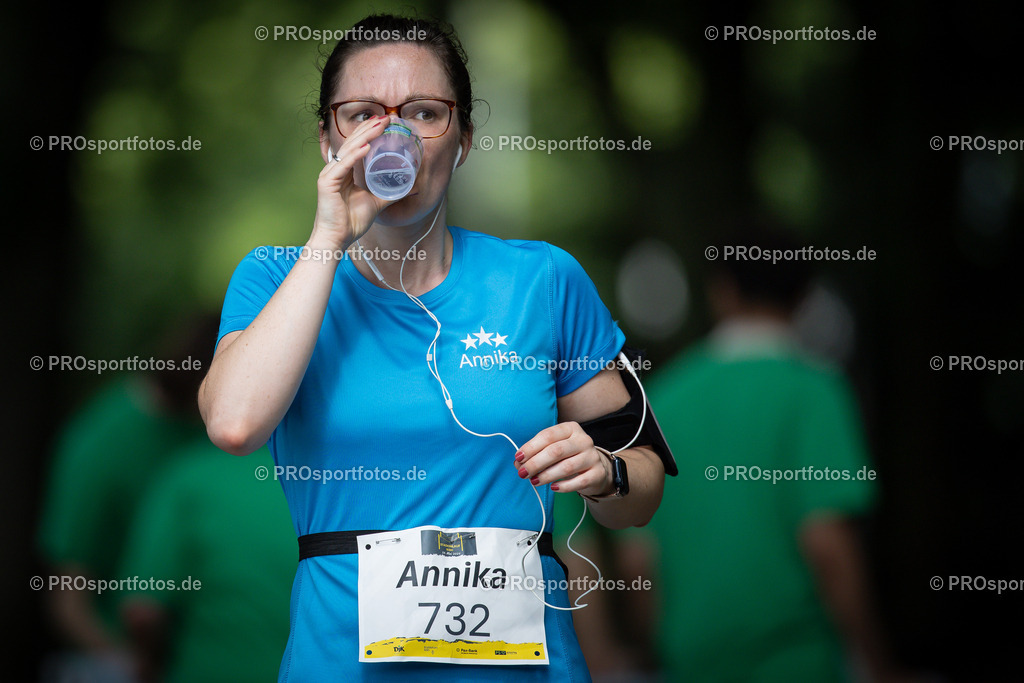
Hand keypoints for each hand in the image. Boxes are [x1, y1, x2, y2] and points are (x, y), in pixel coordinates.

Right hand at [311, 115, 393, 249]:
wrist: (337, 239)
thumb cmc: (351, 222)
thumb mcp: (376, 203)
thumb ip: (392, 194)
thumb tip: (412, 188)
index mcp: (345, 171)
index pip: (357, 146)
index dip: (370, 133)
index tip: (385, 122)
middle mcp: (336, 169)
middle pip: (353, 143)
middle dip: (370, 128)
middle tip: (386, 117)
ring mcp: (329, 174)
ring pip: (349, 150)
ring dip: (365, 136)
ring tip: (379, 125)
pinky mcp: (326, 183)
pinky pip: (343, 166)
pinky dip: (355, 156)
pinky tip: (366, 146)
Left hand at [514, 422, 613, 497]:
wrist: (594, 469)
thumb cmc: (568, 457)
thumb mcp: (554, 449)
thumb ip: (537, 453)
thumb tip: (518, 463)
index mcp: (570, 428)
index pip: (548, 436)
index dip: (531, 447)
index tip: (518, 458)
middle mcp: (583, 440)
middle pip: (556, 451)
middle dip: (536, 463)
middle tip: (523, 473)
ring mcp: (592, 456)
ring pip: (566, 467)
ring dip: (546, 475)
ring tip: (534, 481)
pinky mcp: (597, 473)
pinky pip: (579, 481)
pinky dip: (564, 486)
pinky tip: (553, 487)